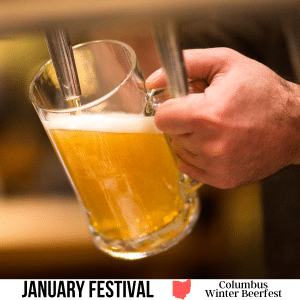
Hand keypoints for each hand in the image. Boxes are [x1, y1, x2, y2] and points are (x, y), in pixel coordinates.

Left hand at [146, 48, 299, 188]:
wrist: (295, 125)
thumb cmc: (263, 93)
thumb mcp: (225, 63)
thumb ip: (185, 65)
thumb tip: (153, 81)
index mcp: (208, 114)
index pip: (161, 118)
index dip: (171, 108)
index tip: (184, 104)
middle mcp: (211, 145)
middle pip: (171, 134)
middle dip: (183, 122)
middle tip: (206, 113)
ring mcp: (217, 166)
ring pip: (180, 151)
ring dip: (191, 139)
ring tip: (216, 129)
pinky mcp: (222, 179)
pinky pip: (190, 167)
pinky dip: (198, 155)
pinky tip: (217, 145)